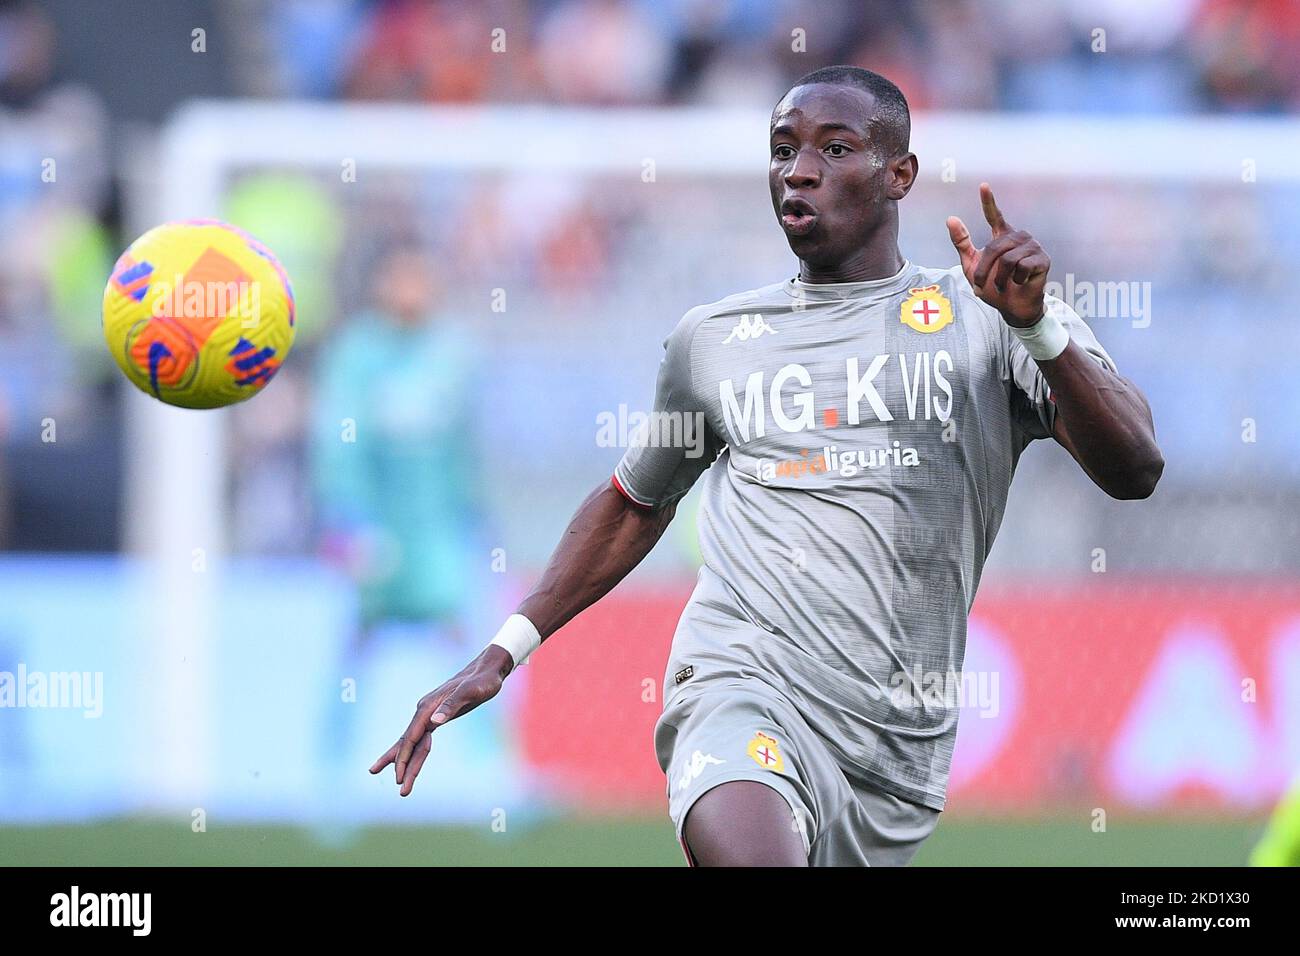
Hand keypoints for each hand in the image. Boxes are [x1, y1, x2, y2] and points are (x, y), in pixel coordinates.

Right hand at [368, 644, 513, 796]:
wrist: (487, 669)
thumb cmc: (482, 681)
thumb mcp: (471, 692)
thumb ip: (452, 704)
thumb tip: (434, 721)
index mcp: (428, 707)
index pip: (411, 737)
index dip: (404, 758)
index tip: (399, 777)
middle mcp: (425, 710)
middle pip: (409, 743)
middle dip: (403, 766)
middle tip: (400, 788)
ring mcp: (429, 714)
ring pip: (413, 743)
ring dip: (407, 763)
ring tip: (399, 783)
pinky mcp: (437, 717)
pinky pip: (422, 739)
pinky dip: (415, 753)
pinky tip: (410, 762)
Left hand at [946, 183, 1050, 327]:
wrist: (1011, 307)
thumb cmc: (993, 287)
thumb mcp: (971, 266)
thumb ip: (962, 243)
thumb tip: (950, 218)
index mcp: (1002, 236)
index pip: (995, 215)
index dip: (988, 201)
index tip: (983, 186)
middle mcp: (1019, 237)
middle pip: (994, 248)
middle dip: (983, 270)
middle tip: (980, 285)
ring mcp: (1033, 247)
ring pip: (1007, 259)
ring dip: (999, 278)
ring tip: (1004, 284)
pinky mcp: (1043, 259)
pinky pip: (1022, 267)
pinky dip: (1016, 280)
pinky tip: (1021, 282)